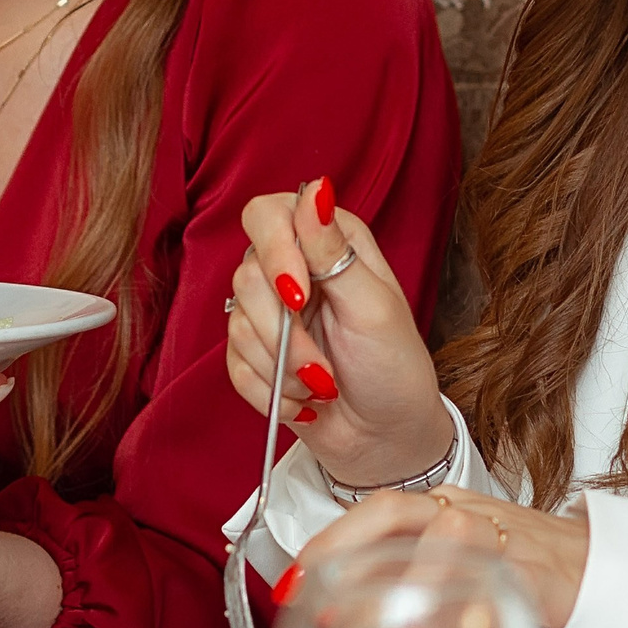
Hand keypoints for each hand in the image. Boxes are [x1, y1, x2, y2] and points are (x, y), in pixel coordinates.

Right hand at [226, 178, 449, 488]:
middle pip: (246, 275)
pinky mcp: (253, 354)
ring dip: (282, 368)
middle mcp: (294, 268)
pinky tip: (302, 403)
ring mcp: (270, 312)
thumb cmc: (394, 368)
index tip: (297, 295)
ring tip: (322, 387)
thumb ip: (335, 251)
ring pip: (236, 323)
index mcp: (328, 241)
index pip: (267, 214)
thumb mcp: (374, 308)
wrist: (386, 438)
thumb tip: (315, 189)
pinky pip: (233, 364)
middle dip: (284, 334)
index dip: (273, 252)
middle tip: (323, 366)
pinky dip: (268, 391)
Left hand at [287, 486, 589, 627]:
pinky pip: (480, 599)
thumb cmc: (536, 572)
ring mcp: (504, 547)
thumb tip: (345, 610)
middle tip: (311, 614)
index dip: (333, 538)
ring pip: (431, 558)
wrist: (615, 576)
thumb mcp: (468, 560)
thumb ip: (415, 572)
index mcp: (451, 508)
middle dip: (344, 563)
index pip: (381, 508)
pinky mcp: (533, 583)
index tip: (295, 578)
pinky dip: (443, 625)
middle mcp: (472, 517)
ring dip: (383, 608)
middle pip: (395, 520)